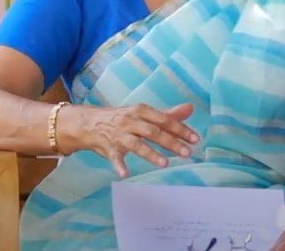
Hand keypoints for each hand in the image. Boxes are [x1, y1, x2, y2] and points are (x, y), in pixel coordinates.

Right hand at [60, 102, 198, 176]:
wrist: (89, 123)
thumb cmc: (123, 119)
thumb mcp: (144, 113)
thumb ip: (167, 114)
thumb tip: (190, 108)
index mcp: (141, 110)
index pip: (164, 120)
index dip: (181, 129)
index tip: (195, 139)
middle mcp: (131, 121)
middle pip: (153, 132)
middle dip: (171, 142)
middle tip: (187, 153)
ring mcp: (119, 135)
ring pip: (137, 144)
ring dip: (151, 154)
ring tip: (165, 163)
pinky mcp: (108, 148)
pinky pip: (114, 158)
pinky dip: (119, 166)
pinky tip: (126, 174)